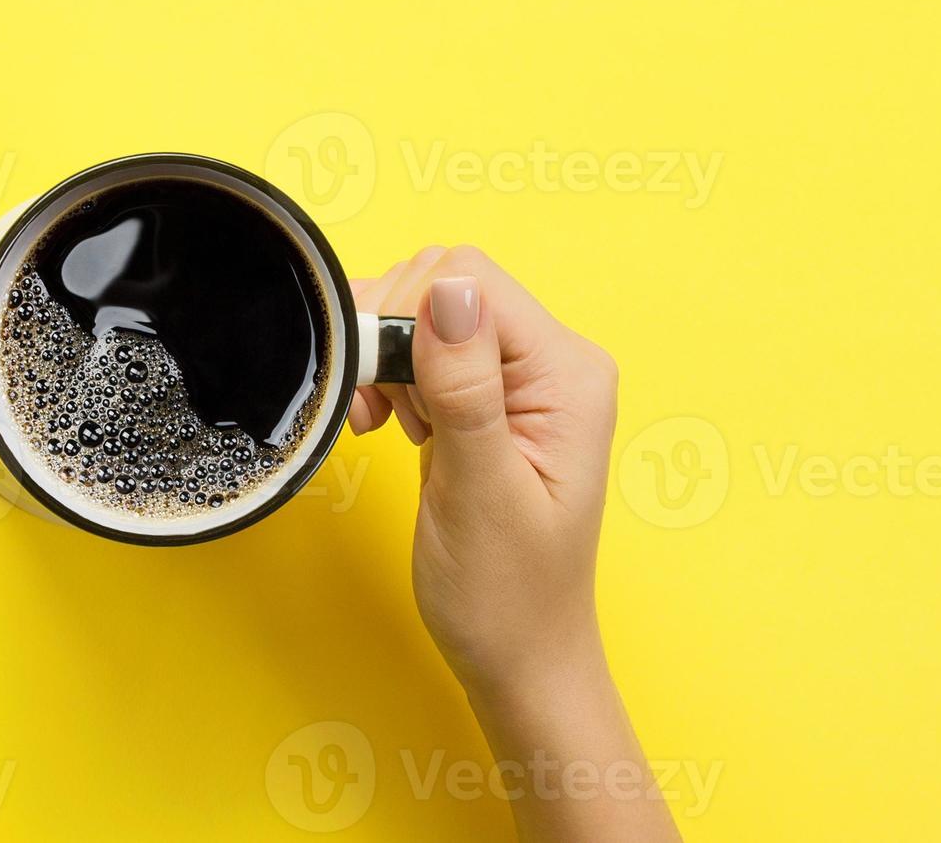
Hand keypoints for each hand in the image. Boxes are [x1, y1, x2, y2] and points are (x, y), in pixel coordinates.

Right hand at [347, 246, 616, 684]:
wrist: (516, 657)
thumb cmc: (507, 595)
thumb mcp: (481, 492)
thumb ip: (467, 388)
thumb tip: (448, 291)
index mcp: (568, 374)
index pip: (470, 283)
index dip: (405, 317)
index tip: (376, 388)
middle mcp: (551, 364)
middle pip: (444, 286)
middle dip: (388, 335)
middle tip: (372, 413)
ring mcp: (518, 381)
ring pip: (426, 313)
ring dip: (383, 357)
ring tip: (380, 424)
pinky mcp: (484, 401)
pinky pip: (423, 351)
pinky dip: (389, 377)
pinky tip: (388, 424)